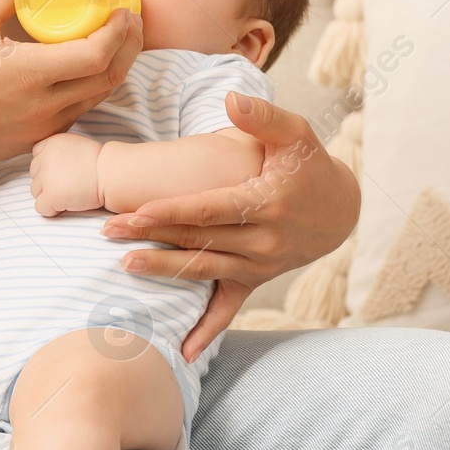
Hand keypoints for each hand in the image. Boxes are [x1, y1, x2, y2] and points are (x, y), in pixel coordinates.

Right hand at [0, 0, 141, 168]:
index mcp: (28, 73)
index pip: (94, 55)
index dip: (118, 32)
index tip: (123, 10)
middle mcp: (43, 105)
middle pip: (109, 78)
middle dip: (129, 47)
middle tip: (131, 20)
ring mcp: (43, 127)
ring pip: (99, 98)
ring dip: (116, 68)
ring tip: (119, 40)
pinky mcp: (39, 140)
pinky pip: (79, 112)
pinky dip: (93, 87)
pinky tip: (90, 67)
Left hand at [29, 133, 103, 215]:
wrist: (112, 175)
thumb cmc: (99, 164)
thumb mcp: (74, 146)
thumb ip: (57, 153)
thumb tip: (47, 168)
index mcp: (51, 143)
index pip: (36, 156)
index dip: (47, 167)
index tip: (63, 172)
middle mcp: (45, 158)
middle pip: (34, 175)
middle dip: (47, 182)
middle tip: (69, 184)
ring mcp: (46, 177)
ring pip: (35, 192)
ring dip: (49, 195)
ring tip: (70, 193)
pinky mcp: (51, 195)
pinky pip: (40, 208)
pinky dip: (51, 209)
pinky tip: (66, 204)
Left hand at [101, 92, 358, 360]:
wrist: (341, 210)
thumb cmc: (309, 164)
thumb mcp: (295, 133)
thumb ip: (262, 116)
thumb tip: (231, 97)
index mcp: (266, 202)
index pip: (210, 209)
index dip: (172, 211)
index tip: (136, 211)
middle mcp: (263, 240)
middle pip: (199, 239)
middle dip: (151, 236)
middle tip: (107, 232)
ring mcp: (260, 265)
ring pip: (204, 271)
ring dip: (164, 270)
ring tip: (124, 266)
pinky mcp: (257, 280)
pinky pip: (229, 309)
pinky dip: (206, 330)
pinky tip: (182, 352)